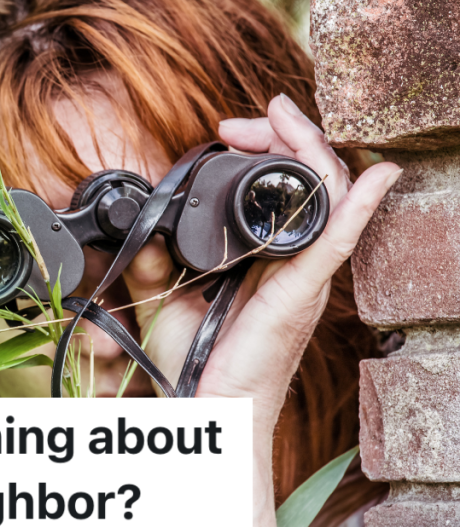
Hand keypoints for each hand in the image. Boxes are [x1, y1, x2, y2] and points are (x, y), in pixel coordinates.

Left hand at [121, 94, 400, 526]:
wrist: (210, 408)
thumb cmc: (199, 361)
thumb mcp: (166, 299)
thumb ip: (156, 263)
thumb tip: (147, 228)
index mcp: (267, 256)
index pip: (284, 186)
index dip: (267, 147)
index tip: (230, 129)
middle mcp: (293, 260)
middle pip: (311, 180)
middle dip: (286, 137)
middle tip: (251, 118)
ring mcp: (304, 275)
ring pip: (328, 197)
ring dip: (308, 150)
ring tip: (283, 118)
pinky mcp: (302, 293)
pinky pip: (337, 243)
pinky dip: (358, 208)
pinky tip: (377, 178)